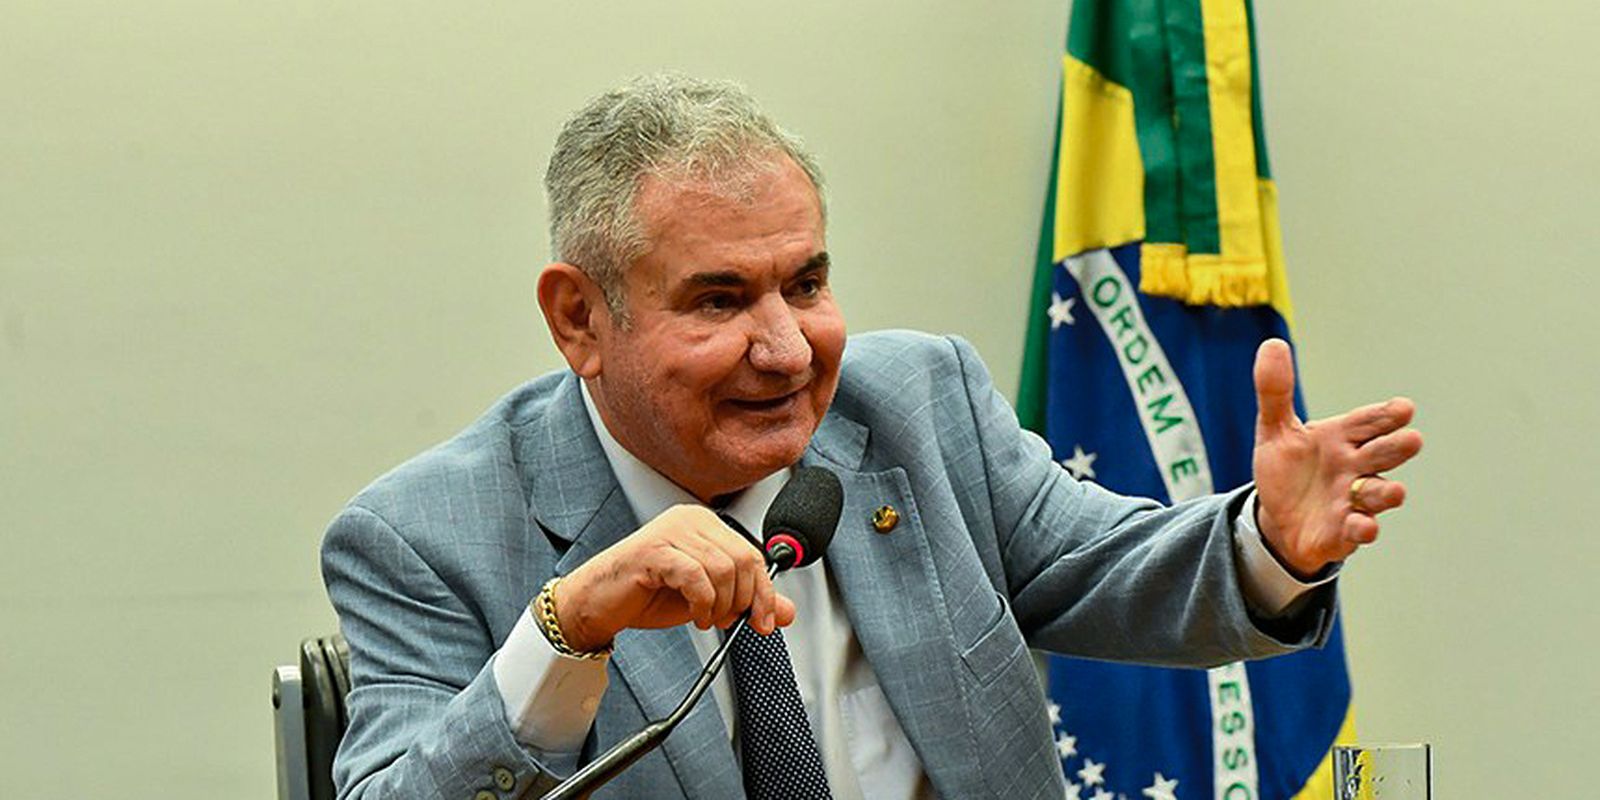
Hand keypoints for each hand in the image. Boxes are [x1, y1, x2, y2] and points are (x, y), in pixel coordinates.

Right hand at [552, 505, 796, 651]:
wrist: (599, 603)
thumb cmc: (647, 595)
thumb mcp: (709, 600)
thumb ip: (747, 601)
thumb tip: (787, 611)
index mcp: (704, 524)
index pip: (753, 554)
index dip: (764, 592)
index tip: (765, 621)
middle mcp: (690, 520)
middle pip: (743, 560)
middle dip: (743, 600)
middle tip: (728, 621)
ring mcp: (670, 531)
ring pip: (723, 569)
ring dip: (721, 605)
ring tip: (706, 618)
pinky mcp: (654, 550)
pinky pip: (696, 575)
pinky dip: (703, 602)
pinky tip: (695, 614)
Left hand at [1251, 339, 1423, 577]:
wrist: (1277, 518)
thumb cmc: (1287, 469)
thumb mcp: (1275, 429)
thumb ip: (1275, 391)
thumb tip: (1272, 343)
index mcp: (1344, 437)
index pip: (1370, 421)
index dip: (1386, 415)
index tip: (1403, 408)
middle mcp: (1356, 466)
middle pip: (1383, 453)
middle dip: (1396, 448)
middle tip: (1412, 439)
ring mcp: (1353, 500)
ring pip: (1378, 494)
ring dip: (1386, 493)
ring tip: (1394, 491)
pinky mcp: (1343, 531)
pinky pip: (1358, 530)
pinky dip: (1362, 528)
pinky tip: (1363, 526)